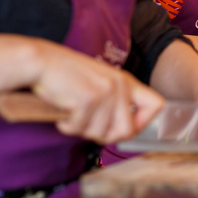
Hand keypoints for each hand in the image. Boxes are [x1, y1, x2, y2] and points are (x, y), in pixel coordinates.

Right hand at [30, 40, 164, 143]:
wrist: (41, 62)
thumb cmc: (66, 76)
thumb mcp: (99, 83)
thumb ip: (115, 102)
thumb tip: (125, 132)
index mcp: (126, 81)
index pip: (156, 104)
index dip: (144, 123)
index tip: (125, 127)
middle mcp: (120, 86)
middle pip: (126, 131)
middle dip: (104, 135)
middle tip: (86, 124)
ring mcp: (105, 92)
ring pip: (101, 133)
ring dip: (81, 129)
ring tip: (72, 112)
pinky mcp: (88, 99)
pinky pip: (80, 128)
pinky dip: (67, 126)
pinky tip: (63, 110)